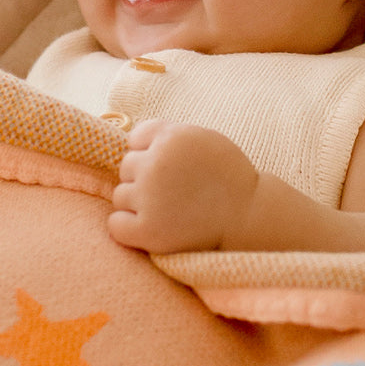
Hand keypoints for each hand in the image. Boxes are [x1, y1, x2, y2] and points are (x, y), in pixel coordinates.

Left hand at [108, 120, 259, 253]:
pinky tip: (151, 228)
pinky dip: (128, 228)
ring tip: (169, 210)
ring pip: (120, 196)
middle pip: (126, 167)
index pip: (136, 139)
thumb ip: (169, 135)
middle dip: (144, 178)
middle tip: (173, 192)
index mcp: (171, 138)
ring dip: (137, 204)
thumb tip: (130, 140)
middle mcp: (156, 164)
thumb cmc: (227, 178)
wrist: (248, 218)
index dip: (151, 152)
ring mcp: (149, 198)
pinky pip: (116, 224)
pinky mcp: (147, 230)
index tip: (170, 168)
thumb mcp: (204, 139)